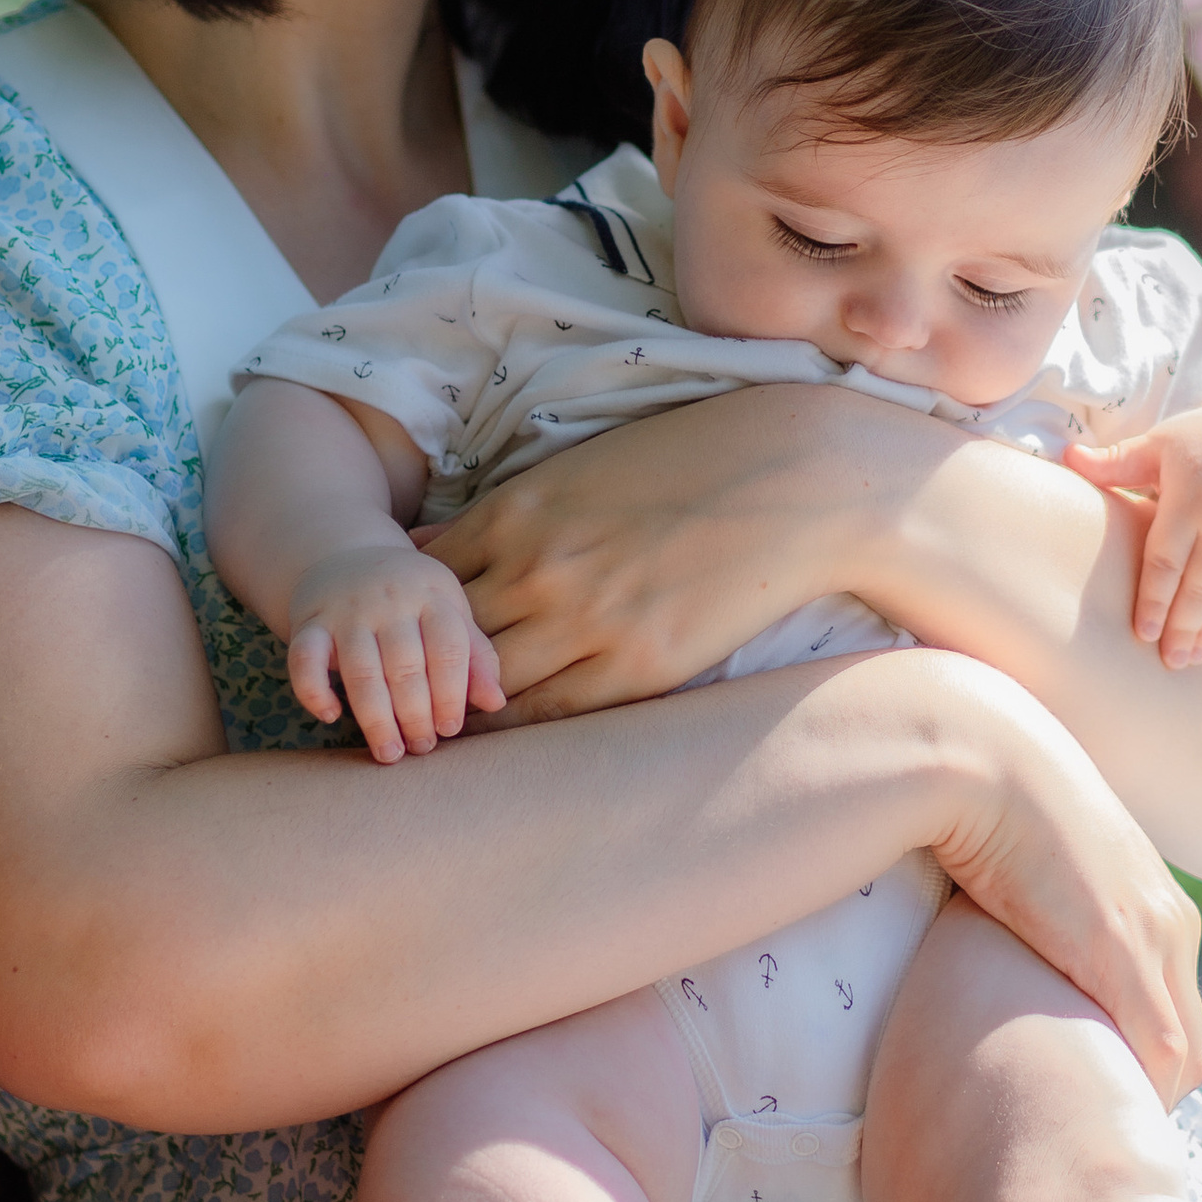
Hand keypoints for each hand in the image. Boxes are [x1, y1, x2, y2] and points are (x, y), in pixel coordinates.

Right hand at [288, 539, 504, 764]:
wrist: (345, 554)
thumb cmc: (410, 597)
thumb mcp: (448, 611)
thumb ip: (473, 654)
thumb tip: (496, 703)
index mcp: (432, 594)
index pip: (446, 649)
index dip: (451, 694)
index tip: (450, 729)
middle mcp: (389, 600)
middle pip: (404, 666)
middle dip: (415, 715)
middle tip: (422, 747)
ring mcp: (346, 610)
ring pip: (360, 671)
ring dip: (376, 718)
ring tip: (390, 753)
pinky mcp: (308, 622)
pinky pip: (304, 659)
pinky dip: (314, 691)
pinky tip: (331, 716)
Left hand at [414, 382, 952, 711]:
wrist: (792, 473)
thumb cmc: (685, 462)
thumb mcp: (576, 470)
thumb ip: (503, 516)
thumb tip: (428, 549)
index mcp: (517, 510)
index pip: (428, 583)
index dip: (413, 618)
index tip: (409, 641)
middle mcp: (538, 568)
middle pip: (448, 641)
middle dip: (427, 670)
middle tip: (412, 699)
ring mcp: (587, 620)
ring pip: (490, 686)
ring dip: (468, 708)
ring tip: (453, 729)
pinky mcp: (640, 664)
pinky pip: (554, 715)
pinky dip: (522, 730)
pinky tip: (513, 739)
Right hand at [921, 657, 1201, 1102]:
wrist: (985, 758)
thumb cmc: (992, 798)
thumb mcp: (1036, 864)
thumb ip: (1046, 906)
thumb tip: (1011, 932)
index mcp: (1154, 900)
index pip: (1175, 1003)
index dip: (1145, 1054)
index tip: (1106, 1091)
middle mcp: (1171, 922)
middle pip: (1189, 1038)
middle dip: (1156, 1088)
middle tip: (1104, 1132)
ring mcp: (1153, 939)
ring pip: (1180, 1054)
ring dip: (1146, 1099)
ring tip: (1096, 1140)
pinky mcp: (1121, 953)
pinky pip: (1153, 1047)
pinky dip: (1136, 1090)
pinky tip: (1095, 1118)